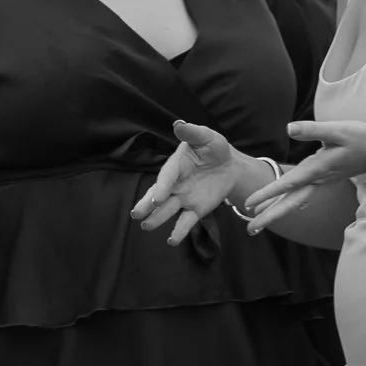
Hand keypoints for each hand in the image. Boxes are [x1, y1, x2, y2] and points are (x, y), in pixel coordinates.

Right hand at [132, 120, 264, 243]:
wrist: (229, 166)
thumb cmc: (214, 149)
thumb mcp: (207, 137)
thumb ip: (193, 133)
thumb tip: (179, 124)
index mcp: (176, 165)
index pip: (167, 176)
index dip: (162, 187)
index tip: (157, 197)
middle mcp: (176, 184)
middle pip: (159, 196)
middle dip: (147, 205)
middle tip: (136, 214)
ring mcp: (184, 198)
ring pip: (168, 210)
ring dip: (157, 219)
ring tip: (146, 227)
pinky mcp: (195, 210)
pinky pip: (185, 222)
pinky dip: (179, 232)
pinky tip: (172, 241)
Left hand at [243, 118, 365, 229]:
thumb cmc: (361, 138)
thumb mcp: (337, 130)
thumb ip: (312, 130)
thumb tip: (289, 128)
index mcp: (316, 169)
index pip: (287, 184)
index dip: (267, 193)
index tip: (249, 205)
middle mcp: (317, 180)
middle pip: (289, 203)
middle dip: (270, 217)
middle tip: (250, 230)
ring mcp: (320, 182)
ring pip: (294, 201)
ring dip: (276, 212)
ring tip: (257, 223)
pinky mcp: (323, 180)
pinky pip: (301, 195)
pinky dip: (287, 202)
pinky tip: (278, 207)